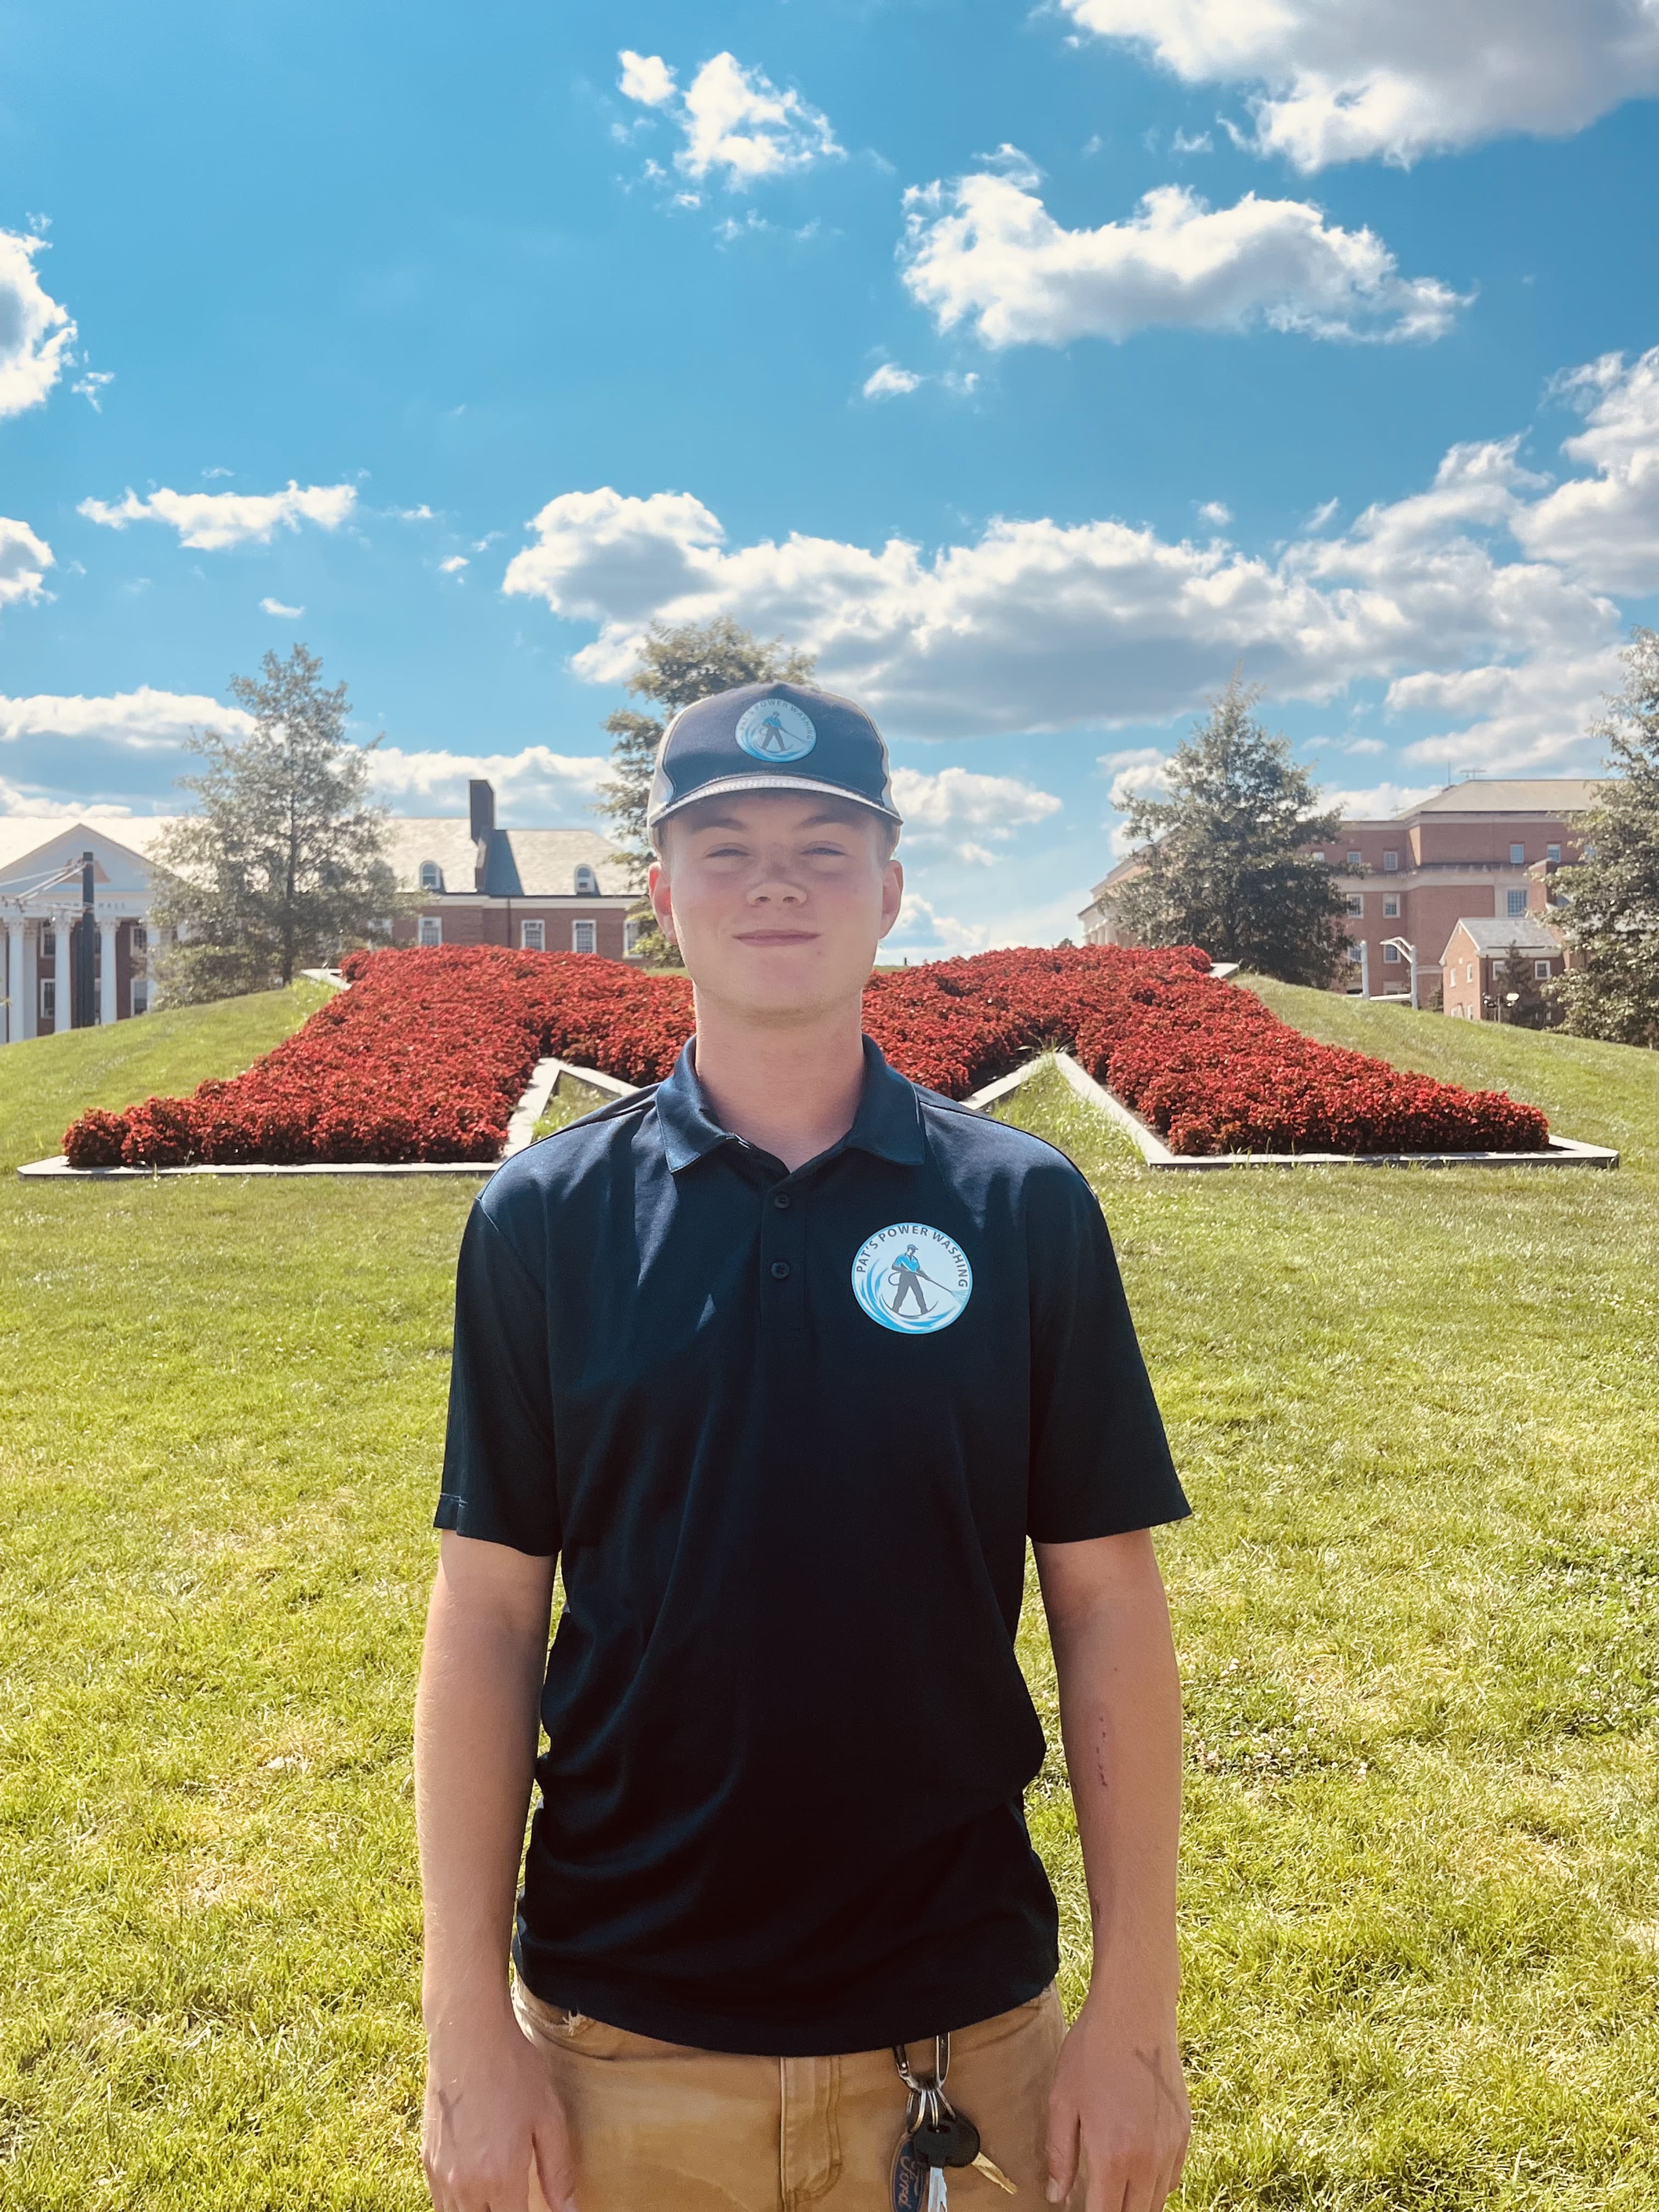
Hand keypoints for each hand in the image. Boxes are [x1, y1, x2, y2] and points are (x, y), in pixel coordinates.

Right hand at [423, 2003, 579, 2211]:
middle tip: (518, 2198)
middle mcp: (466, 2185)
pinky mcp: (427, 2160)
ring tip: (498, 2196)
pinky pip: (440, 2201)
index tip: (537, 2206)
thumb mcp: (549, 2118)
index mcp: (501, 2179)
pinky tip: (476, 2188)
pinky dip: (458, 2204)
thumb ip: (558, 2173)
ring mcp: (441, 2175)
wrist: (468, 2036)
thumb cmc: (514, 2071)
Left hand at [1044, 1991, 1189, 2211]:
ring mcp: (1171, 2147)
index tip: (1080, 2210)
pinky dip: (1156, 2186)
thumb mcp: (1063, 2101)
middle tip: (1096, 2200)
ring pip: (1156, 2201)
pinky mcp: (1184, 2132)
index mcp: (1113, 2156)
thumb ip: (1060, 2155)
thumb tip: (1057, 2196)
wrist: (1135, 2013)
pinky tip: (1137, 2172)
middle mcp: (1148, 2159)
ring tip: (1114, 2191)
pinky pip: (1173, 2178)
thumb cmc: (1093, 2052)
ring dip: (1135, 2204)